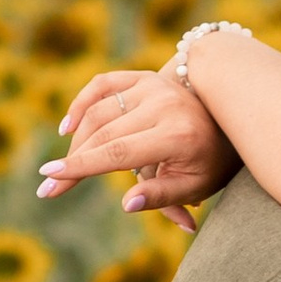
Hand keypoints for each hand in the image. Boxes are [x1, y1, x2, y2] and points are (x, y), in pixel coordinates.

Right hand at [39, 68, 236, 229]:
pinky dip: (82, 103)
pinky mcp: (145, 76)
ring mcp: (152, 86)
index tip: (52, 181)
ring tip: (66, 168)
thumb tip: (126, 205)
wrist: (231, 115)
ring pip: (99, 112)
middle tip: (49, 186)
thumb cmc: (211, 162)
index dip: (82, 167)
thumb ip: (161, 197)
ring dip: (78, 141)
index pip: (118, 152)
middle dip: (73, 161)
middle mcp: (163, 105)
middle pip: (103, 133)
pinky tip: (68, 127)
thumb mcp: (194, 186)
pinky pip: (103, 85)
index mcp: (177, 135)